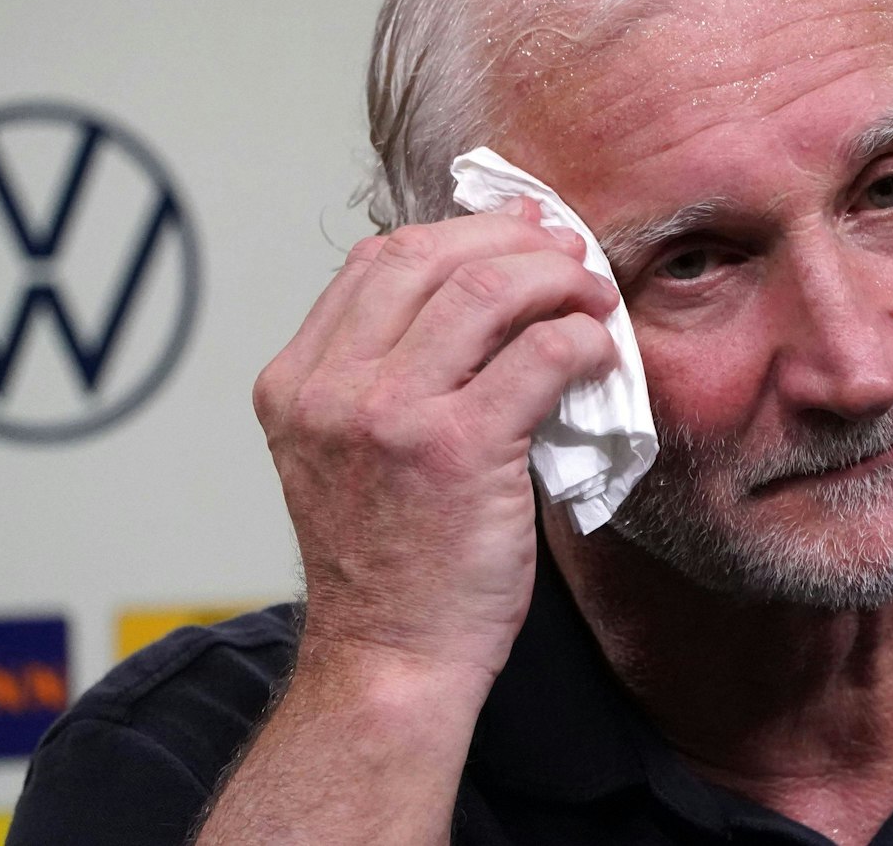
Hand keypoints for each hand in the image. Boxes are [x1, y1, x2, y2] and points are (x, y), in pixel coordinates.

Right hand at [252, 198, 618, 686]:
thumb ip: (383, 374)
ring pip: (485, 289)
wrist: (391, 660)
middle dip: (510, 240)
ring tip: (592, 295)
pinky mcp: (457, 449)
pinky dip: (581, 338)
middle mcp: (329, 390)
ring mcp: (387, 415)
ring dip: (554, 278)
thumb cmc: (389, 564)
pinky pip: (539, 353)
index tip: (514, 237)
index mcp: (295, 383)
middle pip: (427, 255)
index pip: (375, 261)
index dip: (457, 233)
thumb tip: (472, 291)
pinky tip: (597, 354)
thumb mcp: (347, 453)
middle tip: (566, 251)